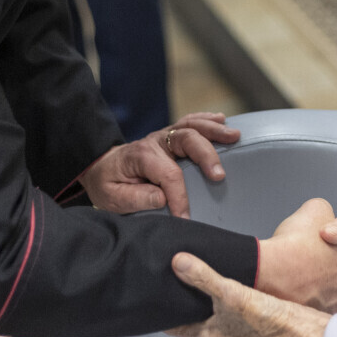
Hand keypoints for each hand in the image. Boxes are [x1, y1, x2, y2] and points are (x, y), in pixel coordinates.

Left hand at [78, 112, 239, 217]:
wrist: (102, 168)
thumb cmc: (109, 184)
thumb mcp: (112, 197)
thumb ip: (136, 198)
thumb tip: (163, 198)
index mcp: (141, 156)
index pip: (168, 174)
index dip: (180, 196)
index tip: (185, 217)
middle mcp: (155, 141)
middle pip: (185, 139)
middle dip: (205, 155)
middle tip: (219, 175)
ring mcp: (163, 136)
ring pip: (191, 126)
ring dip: (214, 130)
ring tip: (234, 136)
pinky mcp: (170, 136)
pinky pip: (190, 122)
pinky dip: (207, 120)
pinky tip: (222, 120)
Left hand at [168, 252, 330, 336]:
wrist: (300, 329)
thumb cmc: (267, 322)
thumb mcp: (230, 294)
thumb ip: (202, 277)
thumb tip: (177, 262)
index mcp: (205, 334)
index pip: (171, 322)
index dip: (161, 304)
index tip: (152, 287)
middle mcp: (215, 334)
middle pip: (188, 313)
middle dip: (180, 295)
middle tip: (170, 273)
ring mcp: (230, 328)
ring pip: (206, 308)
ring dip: (200, 292)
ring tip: (193, 269)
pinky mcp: (245, 320)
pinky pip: (223, 304)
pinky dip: (218, 291)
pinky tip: (223, 276)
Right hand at [256, 199, 336, 312]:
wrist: (269, 271)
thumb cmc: (295, 244)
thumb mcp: (317, 210)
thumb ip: (332, 216)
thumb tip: (329, 224)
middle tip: (331, 265)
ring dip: (335, 291)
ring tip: (314, 275)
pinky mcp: (324, 318)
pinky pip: (328, 311)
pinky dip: (319, 302)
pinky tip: (305, 287)